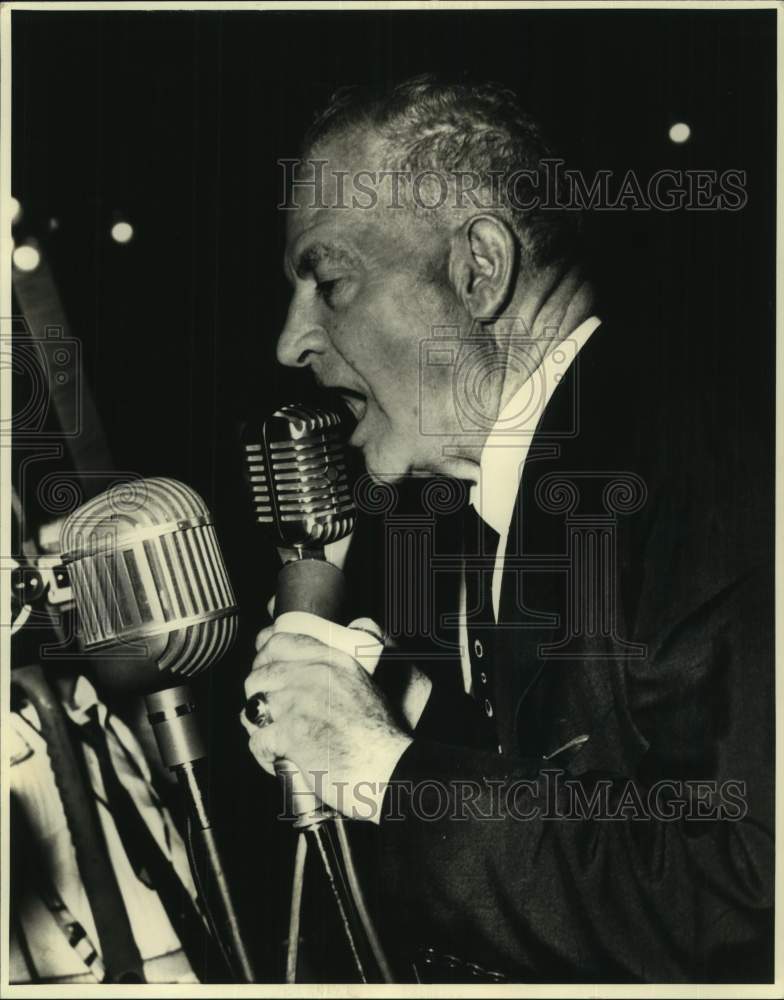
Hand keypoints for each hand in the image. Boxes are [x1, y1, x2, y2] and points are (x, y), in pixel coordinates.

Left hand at [241, 627, 412, 821]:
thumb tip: (294, 674)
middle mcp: (315, 674)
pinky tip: (281, 761)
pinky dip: (264, 756)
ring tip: (276, 742)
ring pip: (253, 706)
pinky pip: (256, 740)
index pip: (279, 641)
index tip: (265, 675)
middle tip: (269, 717)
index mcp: (333, 660)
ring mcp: (301, 702)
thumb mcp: (360, 687)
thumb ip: (331, 673)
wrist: (387, 769)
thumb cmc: (377, 738)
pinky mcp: (291, 732)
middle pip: (259, 674)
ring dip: (260, 727)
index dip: (263, 659)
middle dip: (258, 698)